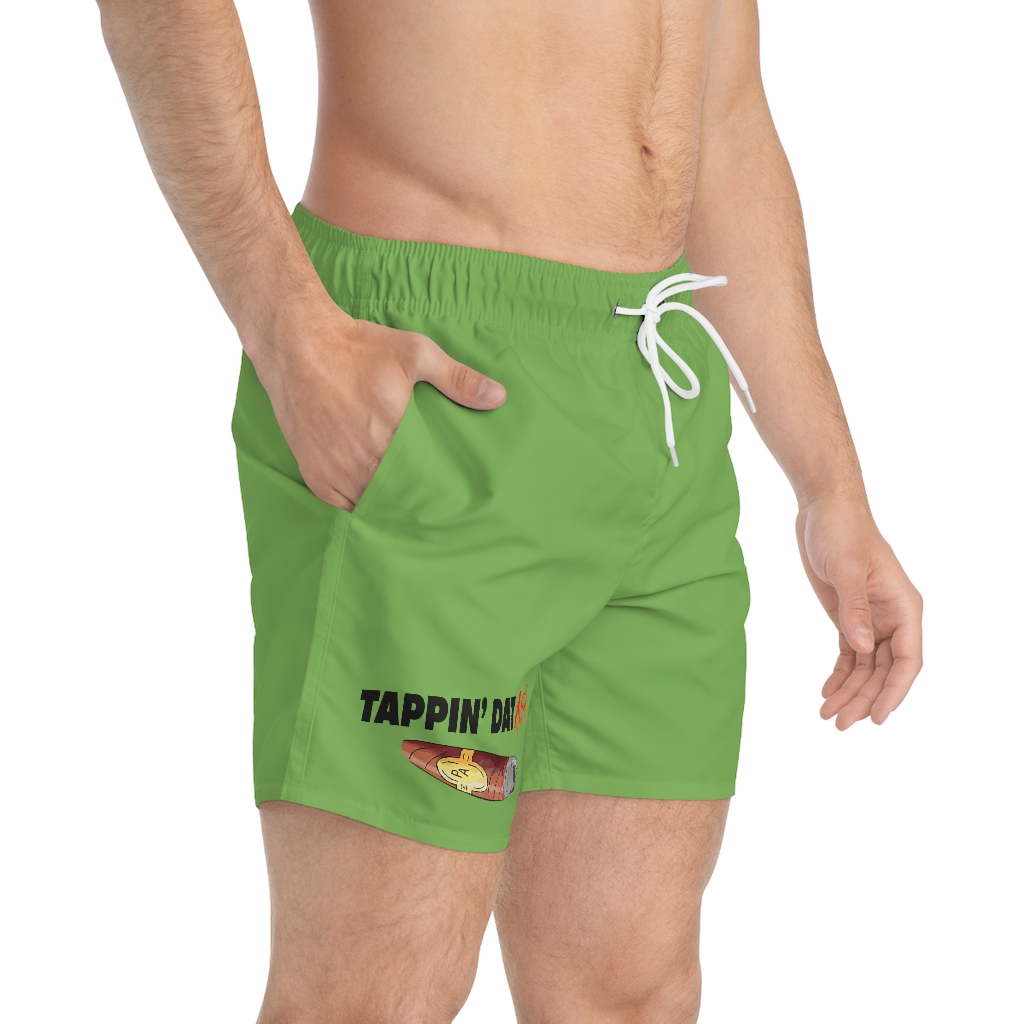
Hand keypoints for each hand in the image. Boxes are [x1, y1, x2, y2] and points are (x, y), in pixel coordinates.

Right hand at [251, 295, 505, 509]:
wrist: (296, 345)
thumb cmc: (358, 348)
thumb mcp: (415, 354)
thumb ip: (458, 379)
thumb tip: (499, 396)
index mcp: (393, 435)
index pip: (428, 481)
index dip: (441, 492)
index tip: (455, 497)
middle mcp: (363, 460)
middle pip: (401, 497)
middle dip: (417, 501)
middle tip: (437, 509)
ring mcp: (337, 471)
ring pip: (372, 505)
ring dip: (388, 505)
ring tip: (408, 507)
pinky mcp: (316, 474)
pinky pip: (343, 507)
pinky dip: (358, 506)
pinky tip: (375, 500)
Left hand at [795, 496, 922, 729]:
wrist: (824, 509)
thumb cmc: (842, 531)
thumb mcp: (847, 568)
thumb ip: (855, 608)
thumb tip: (862, 647)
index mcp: (905, 607)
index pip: (907, 660)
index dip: (894, 692)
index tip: (876, 717)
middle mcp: (893, 618)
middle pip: (884, 670)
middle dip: (864, 698)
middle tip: (839, 724)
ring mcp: (871, 619)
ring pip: (866, 667)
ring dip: (849, 692)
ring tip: (827, 715)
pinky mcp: (849, 616)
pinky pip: (850, 655)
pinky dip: (840, 674)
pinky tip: (827, 691)